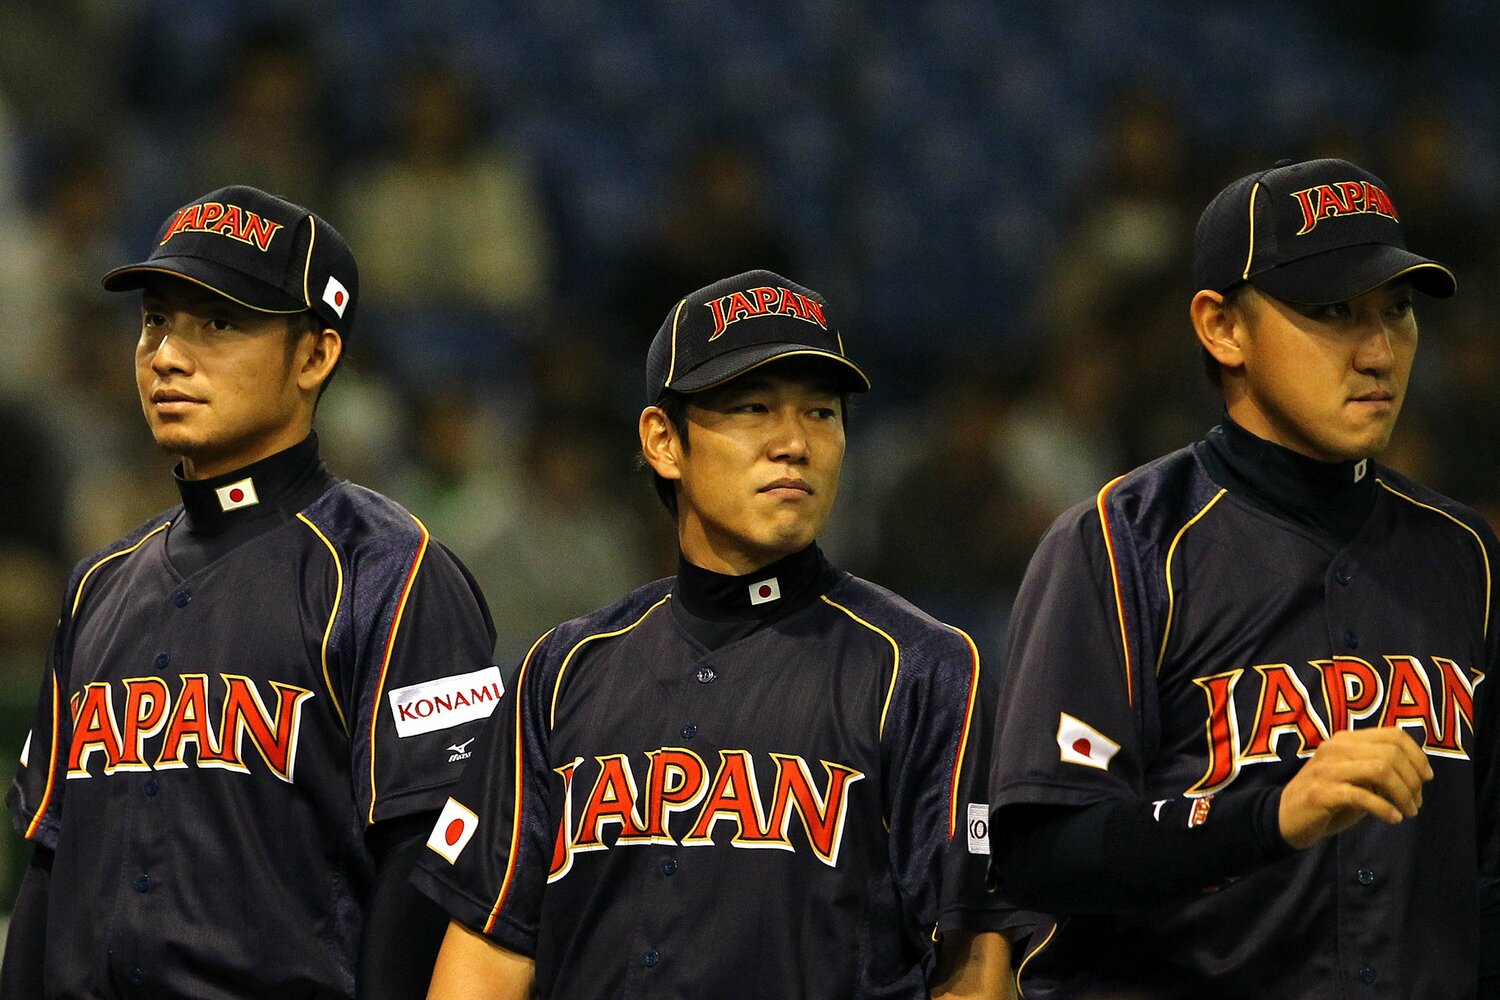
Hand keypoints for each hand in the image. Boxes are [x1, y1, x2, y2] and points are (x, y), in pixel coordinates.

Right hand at [1277, 728, 1433, 849]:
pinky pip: (1362, 796)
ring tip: (1407, 812)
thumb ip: (1378, 769)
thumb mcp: (1354, 777)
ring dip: (1402, 795)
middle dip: (1413, 780)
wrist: (1285, 816)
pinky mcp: (1321, 793)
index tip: (1426, 779)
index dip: (1417, 755)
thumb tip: (1417, 774)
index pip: (1393, 734)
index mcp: (1346, 739)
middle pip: (1391, 753)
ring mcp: (1327, 769)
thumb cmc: (1327, 797)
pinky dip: (1384, 809)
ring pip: (1380, 771)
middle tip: (1416, 803)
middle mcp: (1336, 748)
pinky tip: (1393, 819)